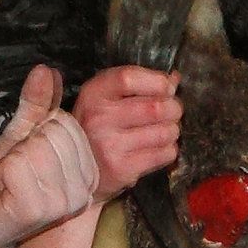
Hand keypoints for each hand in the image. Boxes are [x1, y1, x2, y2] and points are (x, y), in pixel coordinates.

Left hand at [0, 66, 100, 247]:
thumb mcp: (19, 138)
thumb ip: (36, 107)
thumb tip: (46, 70)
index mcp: (86, 173)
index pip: (64, 122)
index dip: (34, 133)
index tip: (26, 159)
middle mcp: (82, 191)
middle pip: (52, 132)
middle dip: (21, 146)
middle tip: (14, 173)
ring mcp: (61, 203)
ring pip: (34, 147)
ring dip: (9, 161)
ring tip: (8, 183)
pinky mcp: (35, 210)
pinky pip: (15, 164)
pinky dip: (0, 172)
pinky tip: (2, 191)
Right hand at [74, 65, 181, 198]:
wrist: (73, 166)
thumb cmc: (94, 126)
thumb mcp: (103, 97)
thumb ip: (136, 85)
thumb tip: (174, 80)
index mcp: (94, 94)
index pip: (129, 78)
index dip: (157, 81)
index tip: (167, 88)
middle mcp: (99, 118)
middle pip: (156, 107)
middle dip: (173, 109)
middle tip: (170, 113)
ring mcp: (110, 145)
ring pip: (166, 132)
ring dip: (171, 131)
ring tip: (161, 132)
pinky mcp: (123, 169)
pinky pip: (165, 154)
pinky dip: (167, 150)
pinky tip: (155, 148)